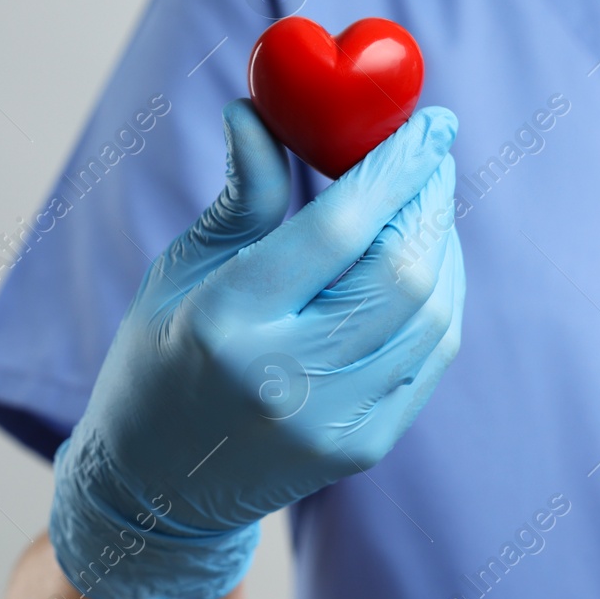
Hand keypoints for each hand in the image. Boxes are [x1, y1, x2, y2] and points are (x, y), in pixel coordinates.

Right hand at [49, 99, 463, 598]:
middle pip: (400, 271)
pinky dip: (440, 298)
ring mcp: (332, 422)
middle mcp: (285, 377)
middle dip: (430, 199)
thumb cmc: (159, 357)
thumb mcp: (180, 270)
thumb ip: (241, 195)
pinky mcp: (363, 448)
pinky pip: (430, 357)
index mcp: (226, 320)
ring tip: (425, 203)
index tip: (430, 121)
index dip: (394, 167)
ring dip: (442, 245)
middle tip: (432, 153)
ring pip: (430, 313)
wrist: (157, 488)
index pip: (337, 229)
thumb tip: (261, 110)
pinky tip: (424, 264)